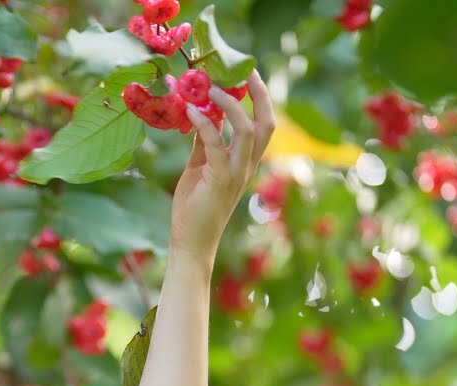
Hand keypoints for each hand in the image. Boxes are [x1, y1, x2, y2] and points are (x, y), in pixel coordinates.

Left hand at [169, 70, 274, 265]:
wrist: (191, 242)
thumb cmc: (194, 208)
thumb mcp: (200, 168)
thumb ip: (205, 143)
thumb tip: (201, 115)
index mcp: (245, 162)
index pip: (263, 125)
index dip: (260, 99)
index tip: (248, 75)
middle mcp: (246, 166)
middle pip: (266, 124)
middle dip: (260, 95)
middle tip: (245, 71)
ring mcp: (236, 174)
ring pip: (247, 132)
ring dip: (231, 106)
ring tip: (212, 88)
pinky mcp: (219, 180)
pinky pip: (216, 145)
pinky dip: (206, 124)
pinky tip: (192, 111)